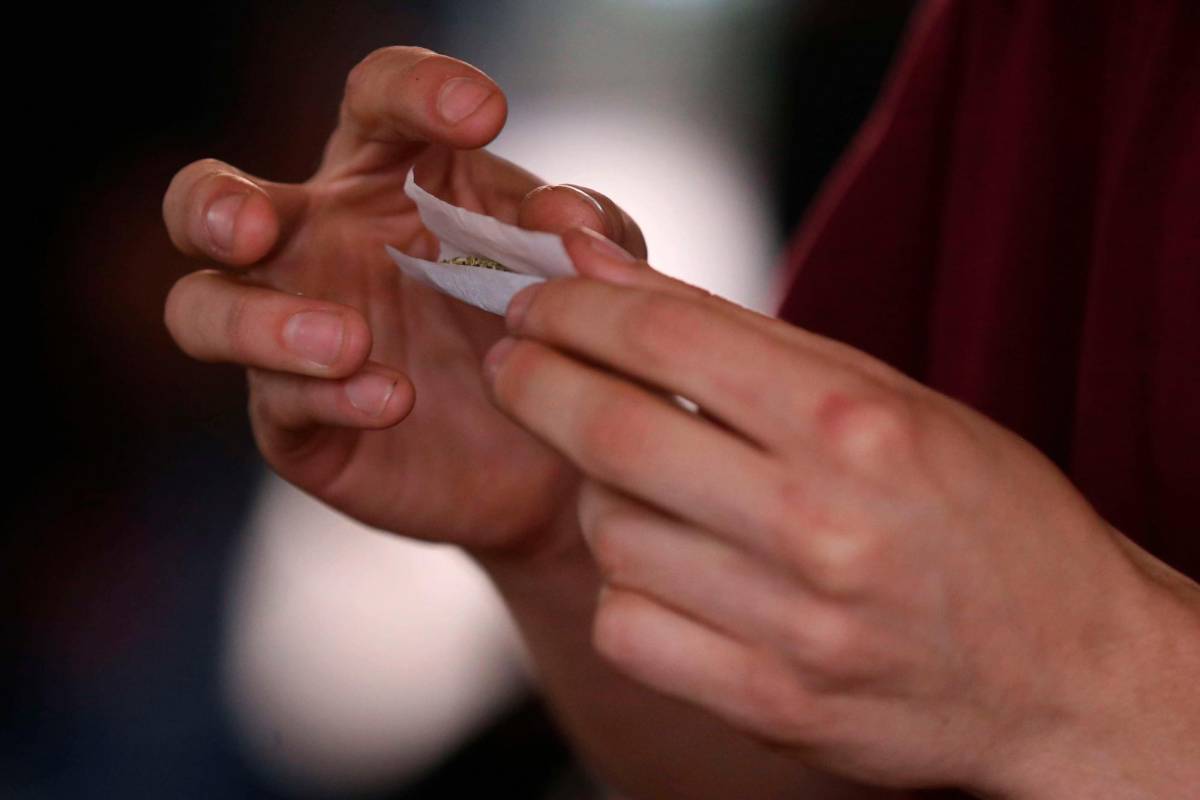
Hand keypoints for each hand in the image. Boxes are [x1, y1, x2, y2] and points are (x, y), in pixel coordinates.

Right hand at [162, 47, 644, 552]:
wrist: (559, 458)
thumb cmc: (552, 333)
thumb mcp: (586, 270)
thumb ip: (587, 230)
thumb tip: (559, 217)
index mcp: (390, 178)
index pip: (375, 101)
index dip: (415, 89)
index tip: (481, 115)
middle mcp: (320, 244)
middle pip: (212, 199)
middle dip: (214, 204)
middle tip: (252, 226)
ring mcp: (294, 334)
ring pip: (204, 308)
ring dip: (259, 320)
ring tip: (348, 338)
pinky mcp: (296, 420)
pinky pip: (278, 402)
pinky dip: (331, 397)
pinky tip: (393, 399)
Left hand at [483, 233, 1199, 795]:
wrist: (1064, 672)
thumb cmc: (981, 517)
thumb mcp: (887, 399)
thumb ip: (739, 335)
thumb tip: (605, 271)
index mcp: (860, 427)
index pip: (668, 340)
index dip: (574, 310)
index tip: (536, 300)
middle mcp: (823, 527)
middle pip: (612, 435)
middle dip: (534, 382)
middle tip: (516, 363)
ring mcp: (793, 627)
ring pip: (611, 537)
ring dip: (595, 493)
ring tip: (633, 479)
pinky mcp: (770, 704)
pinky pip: (628, 629)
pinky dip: (621, 586)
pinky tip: (661, 566)